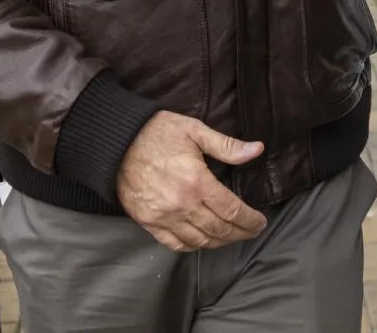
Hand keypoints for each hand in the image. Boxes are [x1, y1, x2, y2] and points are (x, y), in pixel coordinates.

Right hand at [117, 111, 266, 251]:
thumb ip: (227, 145)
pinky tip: (203, 240)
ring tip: (232, 236)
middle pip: (220, 230)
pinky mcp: (149, 222)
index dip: (250, 220)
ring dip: (220, 242)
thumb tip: (257, 150)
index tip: (260, 222)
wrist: (116, 143)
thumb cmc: (156, 133)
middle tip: (252, 231)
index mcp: (196, 182)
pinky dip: (193, 246)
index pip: (232, 211)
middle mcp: (182, 204)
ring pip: (200, 241)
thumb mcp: (194, 131)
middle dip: (241, 233)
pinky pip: (176, 244)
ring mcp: (164, 217)